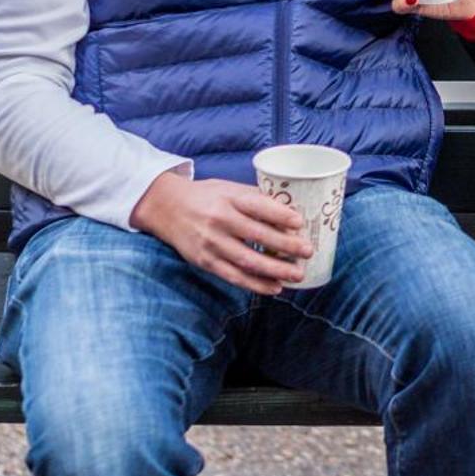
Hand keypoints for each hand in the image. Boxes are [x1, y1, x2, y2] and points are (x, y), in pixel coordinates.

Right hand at [129, 171, 313, 294]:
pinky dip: (256, 284)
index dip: (279, 215)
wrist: (166, 208)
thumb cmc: (206, 196)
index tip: (300, 223)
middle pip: (256, 235)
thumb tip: (291, 210)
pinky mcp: (205, 262)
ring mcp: (211, 243)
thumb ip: (255, 198)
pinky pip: (234, 276)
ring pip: (247, 260)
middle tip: (308, 251)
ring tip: (298, 274)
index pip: (257, 206)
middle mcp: (219, 220)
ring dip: (275, 270)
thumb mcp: (229, 188)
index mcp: (228, 198)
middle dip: (285, 245)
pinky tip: (275, 287)